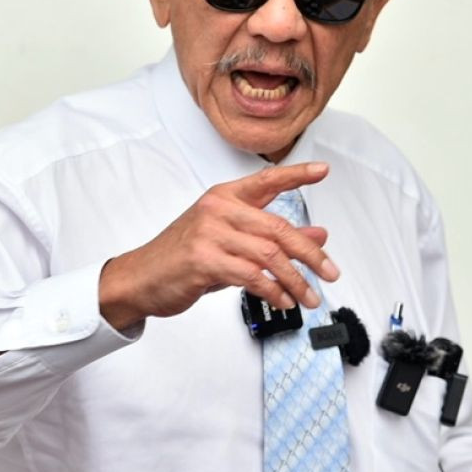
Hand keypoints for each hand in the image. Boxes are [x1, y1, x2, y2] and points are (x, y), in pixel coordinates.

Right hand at [98, 162, 337, 329]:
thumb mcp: (230, 241)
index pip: (267, 181)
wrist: (141, 278)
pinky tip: (283, 300)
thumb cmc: (184, 257)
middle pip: (278, 228)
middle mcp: (218, 209)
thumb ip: (272, 236)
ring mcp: (209, 233)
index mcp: (225, 197)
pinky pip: (251, 275)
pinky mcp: (203, 259)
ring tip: (310, 296)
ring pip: (268, 255)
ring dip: (295, 280)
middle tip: (330, 273)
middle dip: (310, 254)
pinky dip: (273, 290)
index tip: (322, 171)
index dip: (297, 175)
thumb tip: (316, 235)